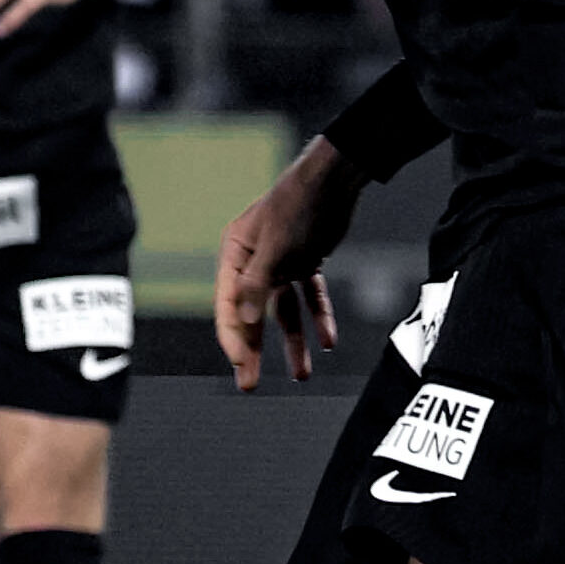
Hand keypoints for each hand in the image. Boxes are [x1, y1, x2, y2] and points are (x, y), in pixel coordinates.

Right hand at [218, 140, 357, 388]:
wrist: (337, 178)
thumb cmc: (298, 204)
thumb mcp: (275, 245)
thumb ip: (258, 284)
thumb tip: (244, 322)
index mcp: (235, 253)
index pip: (228, 305)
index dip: (233, 338)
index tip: (241, 365)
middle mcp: (254, 261)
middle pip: (251, 314)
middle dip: (253, 350)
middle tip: (250, 385)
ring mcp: (280, 263)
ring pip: (283, 311)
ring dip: (293, 342)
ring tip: (302, 375)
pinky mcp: (305, 262)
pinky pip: (309, 297)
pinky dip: (318, 316)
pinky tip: (328, 340)